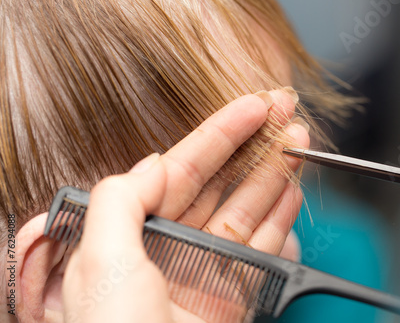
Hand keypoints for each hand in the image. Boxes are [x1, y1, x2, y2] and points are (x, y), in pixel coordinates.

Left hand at [62, 90, 309, 322]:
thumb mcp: (101, 261)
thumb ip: (121, 199)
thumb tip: (154, 162)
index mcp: (136, 233)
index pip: (182, 169)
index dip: (218, 134)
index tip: (251, 105)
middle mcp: (174, 246)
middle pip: (222, 181)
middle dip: (254, 144)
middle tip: (283, 110)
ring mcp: (209, 268)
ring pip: (249, 208)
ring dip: (276, 173)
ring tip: (299, 141)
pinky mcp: (237, 293)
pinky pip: (266, 246)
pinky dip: (283, 217)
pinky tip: (294, 190)